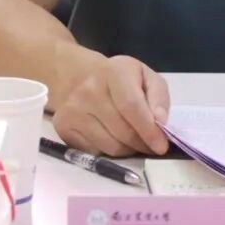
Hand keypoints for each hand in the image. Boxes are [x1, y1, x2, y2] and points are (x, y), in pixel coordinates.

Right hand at [53, 55, 170, 156]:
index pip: (131, 107)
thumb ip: (158, 98)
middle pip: (122, 131)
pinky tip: (113, 138)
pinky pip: (95, 152)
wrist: (77, 75)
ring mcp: (72, 110)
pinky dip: (110, 151)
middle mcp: (88, 90)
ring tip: (133, 140)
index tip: (161, 146)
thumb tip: (161, 123)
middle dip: (142, 143)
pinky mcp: (63, 127)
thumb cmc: (119, 78)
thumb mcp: (145, 76)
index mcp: (113, 72)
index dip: (149, 130)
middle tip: (151, 145)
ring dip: (128, 150)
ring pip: (110, 146)